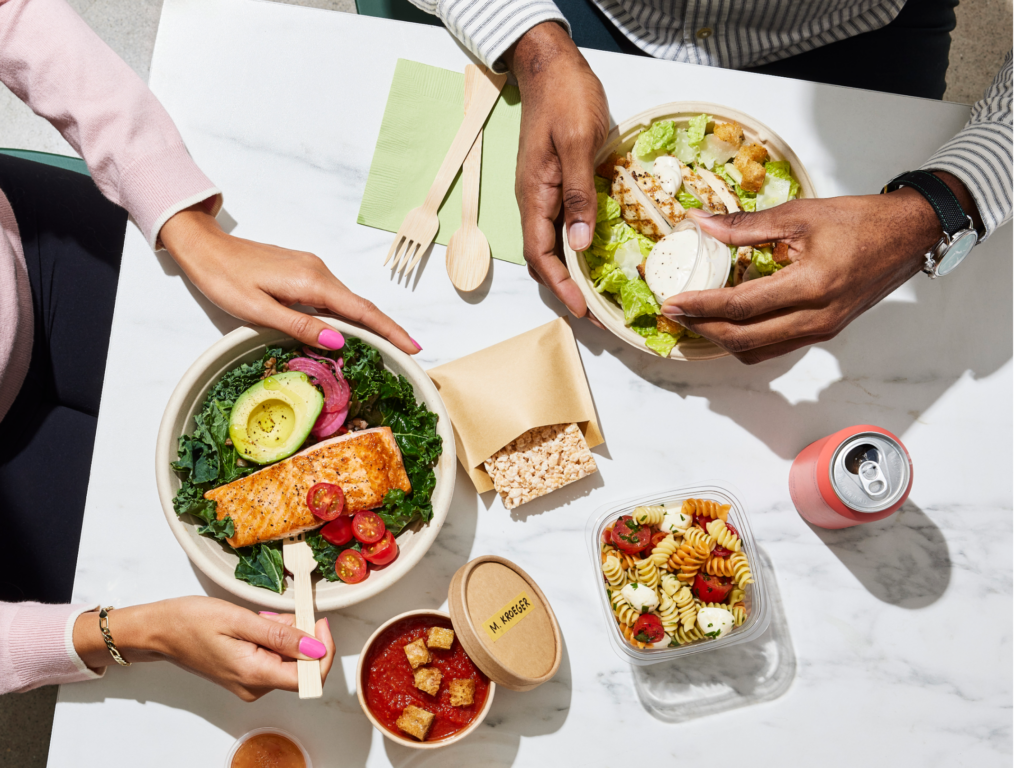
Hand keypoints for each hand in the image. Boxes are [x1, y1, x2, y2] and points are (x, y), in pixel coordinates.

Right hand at [73, 597, 335, 700]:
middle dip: (299, 636)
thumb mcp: (239, 619)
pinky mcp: (246, 674)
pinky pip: (274, 657)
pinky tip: (255, 625)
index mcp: (255, 675)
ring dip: (284, 634)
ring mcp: (249, 682)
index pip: (310, 676)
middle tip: (275, 614)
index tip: (320, 622)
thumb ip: (281, 635)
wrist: (159, 631)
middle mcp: (255, 686)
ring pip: (288, 659)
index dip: (323, 649)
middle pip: (301, 666)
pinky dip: (273, 638)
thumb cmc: (190, 621)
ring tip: (258, 618)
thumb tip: (316, 647)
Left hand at [160, 207, 419, 353]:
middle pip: (361, 306)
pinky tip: (351, 330)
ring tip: (387, 346)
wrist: (204, 247)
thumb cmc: (224, 279)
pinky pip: (334, 296)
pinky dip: (349, 314)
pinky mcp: (303, 270)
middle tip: (408, 352)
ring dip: (368, 323)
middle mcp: (318, 271)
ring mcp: (312, 268)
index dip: (389, 330)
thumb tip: (338, 340)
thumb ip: (299, 324)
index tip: (413, 346)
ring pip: (348, 301)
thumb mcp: (257, 310)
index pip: (361, 311)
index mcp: (311, 282)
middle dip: (387, 329)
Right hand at [505, 22, 609, 316]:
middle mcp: (533, 200)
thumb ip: (578, 194)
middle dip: (565, 290)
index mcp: (534, 194)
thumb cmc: (566, 99)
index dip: (560, 286)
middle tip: (596, 314)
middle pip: (542, 257)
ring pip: (550, 245)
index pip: (541, 254)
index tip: (580, 311)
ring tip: (597, 295)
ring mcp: (542, 193)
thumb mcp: (577, 144)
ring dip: (570, 273)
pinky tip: (594, 256)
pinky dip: (575, 249)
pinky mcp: (553, 185)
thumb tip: (579, 244)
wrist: (551, 67)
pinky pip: (560, 226)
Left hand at [660, 175, 976, 363]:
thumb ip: (745, 225)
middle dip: (703, 328)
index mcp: (811, 286)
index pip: (741, 306)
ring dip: (722, 339)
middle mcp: (816, 318)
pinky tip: (729, 320)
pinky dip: (746, 340)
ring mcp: (821, 330)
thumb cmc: (859, 221)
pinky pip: (774, 348)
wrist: (908, 236)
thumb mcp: (799, 214)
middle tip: (674, 314)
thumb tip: (700, 223)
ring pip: (757, 351)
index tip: (672, 303)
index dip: (701, 306)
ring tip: (696, 318)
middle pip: (744, 338)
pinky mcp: (823, 333)